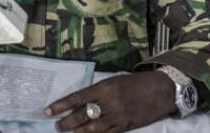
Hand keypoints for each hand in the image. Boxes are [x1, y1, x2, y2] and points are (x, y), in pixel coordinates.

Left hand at [45, 71, 175, 132]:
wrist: (160, 90)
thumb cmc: (136, 83)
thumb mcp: (114, 81)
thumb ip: (98, 92)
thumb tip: (80, 103)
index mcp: (105, 87)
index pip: (77, 98)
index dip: (61, 105)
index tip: (48, 111)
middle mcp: (109, 102)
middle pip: (82, 115)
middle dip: (67, 122)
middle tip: (57, 126)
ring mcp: (118, 116)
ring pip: (92, 128)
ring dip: (77, 132)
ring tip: (68, 132)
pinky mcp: (125, 127)